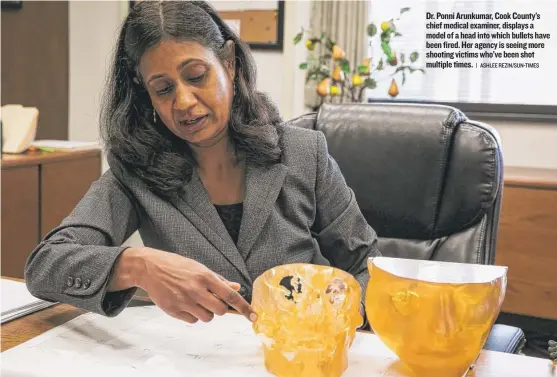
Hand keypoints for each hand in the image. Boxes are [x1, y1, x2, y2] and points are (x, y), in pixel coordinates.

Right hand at [132, 248, 256, 323]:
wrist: (150, 268)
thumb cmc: (177, 266)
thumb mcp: (199, 268)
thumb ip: (219, 280)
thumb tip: (237, 288)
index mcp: (205, 276)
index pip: (230, 295)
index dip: (244, 307)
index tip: (253, 316)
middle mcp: (196, 290)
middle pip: (220, 310)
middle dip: (220, 309)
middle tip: (212, 301)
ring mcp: (184, 301)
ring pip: (206, 318)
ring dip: (206, 313)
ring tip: (196, 301)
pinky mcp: (173, 310)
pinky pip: (192, 321)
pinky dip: (192, 316)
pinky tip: (185, 304)